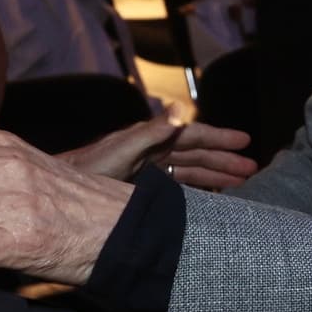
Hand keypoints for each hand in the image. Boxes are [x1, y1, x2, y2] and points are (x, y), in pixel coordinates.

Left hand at [59, 111, 256, 189]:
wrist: (57, 196)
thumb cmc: (84, 172)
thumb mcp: (119, 152)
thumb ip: (149, 133)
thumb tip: (179, 111)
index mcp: (149, 139)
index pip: (193, 135)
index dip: (220, 137)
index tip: (245, 141)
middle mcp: (151, 151)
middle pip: (196, 153)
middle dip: (224, 159)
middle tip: (253, 168)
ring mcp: (145, 170)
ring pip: (189, 171)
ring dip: (214, 176)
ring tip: (241, 184)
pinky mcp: (139, 188)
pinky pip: (176, 187)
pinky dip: (195, 191)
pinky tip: (209, 200)